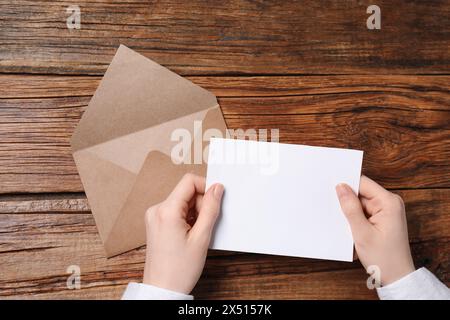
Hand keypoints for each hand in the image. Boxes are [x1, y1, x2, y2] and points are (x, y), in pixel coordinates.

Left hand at [143, 173, 223, 293]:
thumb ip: (210, 209)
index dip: (206, 187)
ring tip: (197, 234)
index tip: (215, 201)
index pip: (189, 181)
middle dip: (201, 204)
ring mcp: (154, 216)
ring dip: (195, 212)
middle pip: (186, 192)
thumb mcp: (202, 237)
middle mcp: (156, 210)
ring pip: (182, 201)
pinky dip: (187, 218)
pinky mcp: (155, 223)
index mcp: (166, 211)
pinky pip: (176, 211)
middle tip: (206, 225)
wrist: (162, 289)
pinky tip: (190, 235)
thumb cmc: (179, 269)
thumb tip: (217, 189)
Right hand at [336, 175, 414, 284]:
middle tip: (335, 211)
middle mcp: (390, 203)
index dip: (346, 184)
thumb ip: (350, 208)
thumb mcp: (362, 232)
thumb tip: (341, 187)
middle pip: (361, 192)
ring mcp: (387, 211)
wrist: (396, 277)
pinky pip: (363, 212)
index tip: (330, 186)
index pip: (363, 183)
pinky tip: (351, 229)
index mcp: (389, 202)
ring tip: (346, 225)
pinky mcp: (382, 219)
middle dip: (347, 201)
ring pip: (360, 203)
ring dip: (350, 212)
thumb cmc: (384, 258)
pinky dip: (355, 219)